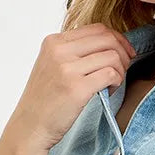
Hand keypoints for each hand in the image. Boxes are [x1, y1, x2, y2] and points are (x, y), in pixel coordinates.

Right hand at [10, 23, 137, 151]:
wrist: (30, 126)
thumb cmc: (44, 100)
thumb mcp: (52, 65)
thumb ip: (73, 51)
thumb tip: (108, 43)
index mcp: (53, 41)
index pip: (97, 28)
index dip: (117, 38)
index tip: (124, 52)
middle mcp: (59, 50)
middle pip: (108, 39)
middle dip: (123, 53)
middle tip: (123, 69)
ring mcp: (67, 68)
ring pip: (113, 56)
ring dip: (121, 70)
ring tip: (113, 83)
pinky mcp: (77, 88)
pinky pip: (111, 74)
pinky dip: (117, 82)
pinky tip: (109, 91)